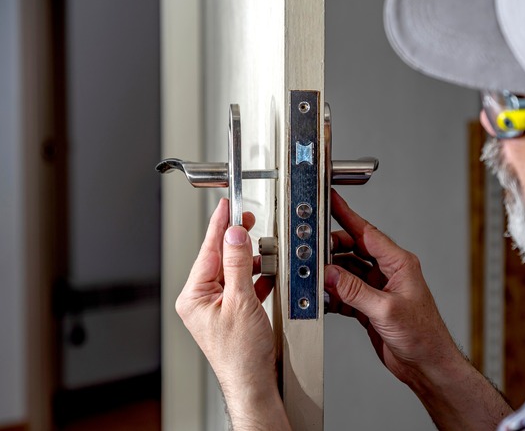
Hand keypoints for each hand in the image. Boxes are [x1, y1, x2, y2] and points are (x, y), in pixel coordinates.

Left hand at [176, 198, 289, 429]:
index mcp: (193, 296)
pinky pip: (241, 287)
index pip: (208, 251)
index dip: (219, 226)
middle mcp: (200, 301)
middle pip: (219, 259)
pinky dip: (255, 278)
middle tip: (248, 222)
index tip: (226, 206)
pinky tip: (266, 274)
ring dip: (250, 261)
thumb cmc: (241, 354)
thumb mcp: (242, 300)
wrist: (253, 382)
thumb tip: (235, 235)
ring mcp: (215, 308)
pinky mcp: (230, 314)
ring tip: (263, 252)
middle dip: (237, 242)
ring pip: (233, 272)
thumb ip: (239, 263)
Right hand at [325, 191, 511, 429]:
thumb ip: (355, 290)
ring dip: (331, 274)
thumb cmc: (423, 335)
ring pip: (347, 272)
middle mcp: (388, 273)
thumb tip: (331, 273)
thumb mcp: (386, 310)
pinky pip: (346, 292)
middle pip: (353, 250)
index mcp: (399, 264)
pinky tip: (324, 297)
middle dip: (331, 249)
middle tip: (312, 251)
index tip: (331, 201)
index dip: (347, 215)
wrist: (427, 364)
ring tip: (315, 276)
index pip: (367, 233)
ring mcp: (378, 289)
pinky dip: (333, 294)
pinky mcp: (370, 306)